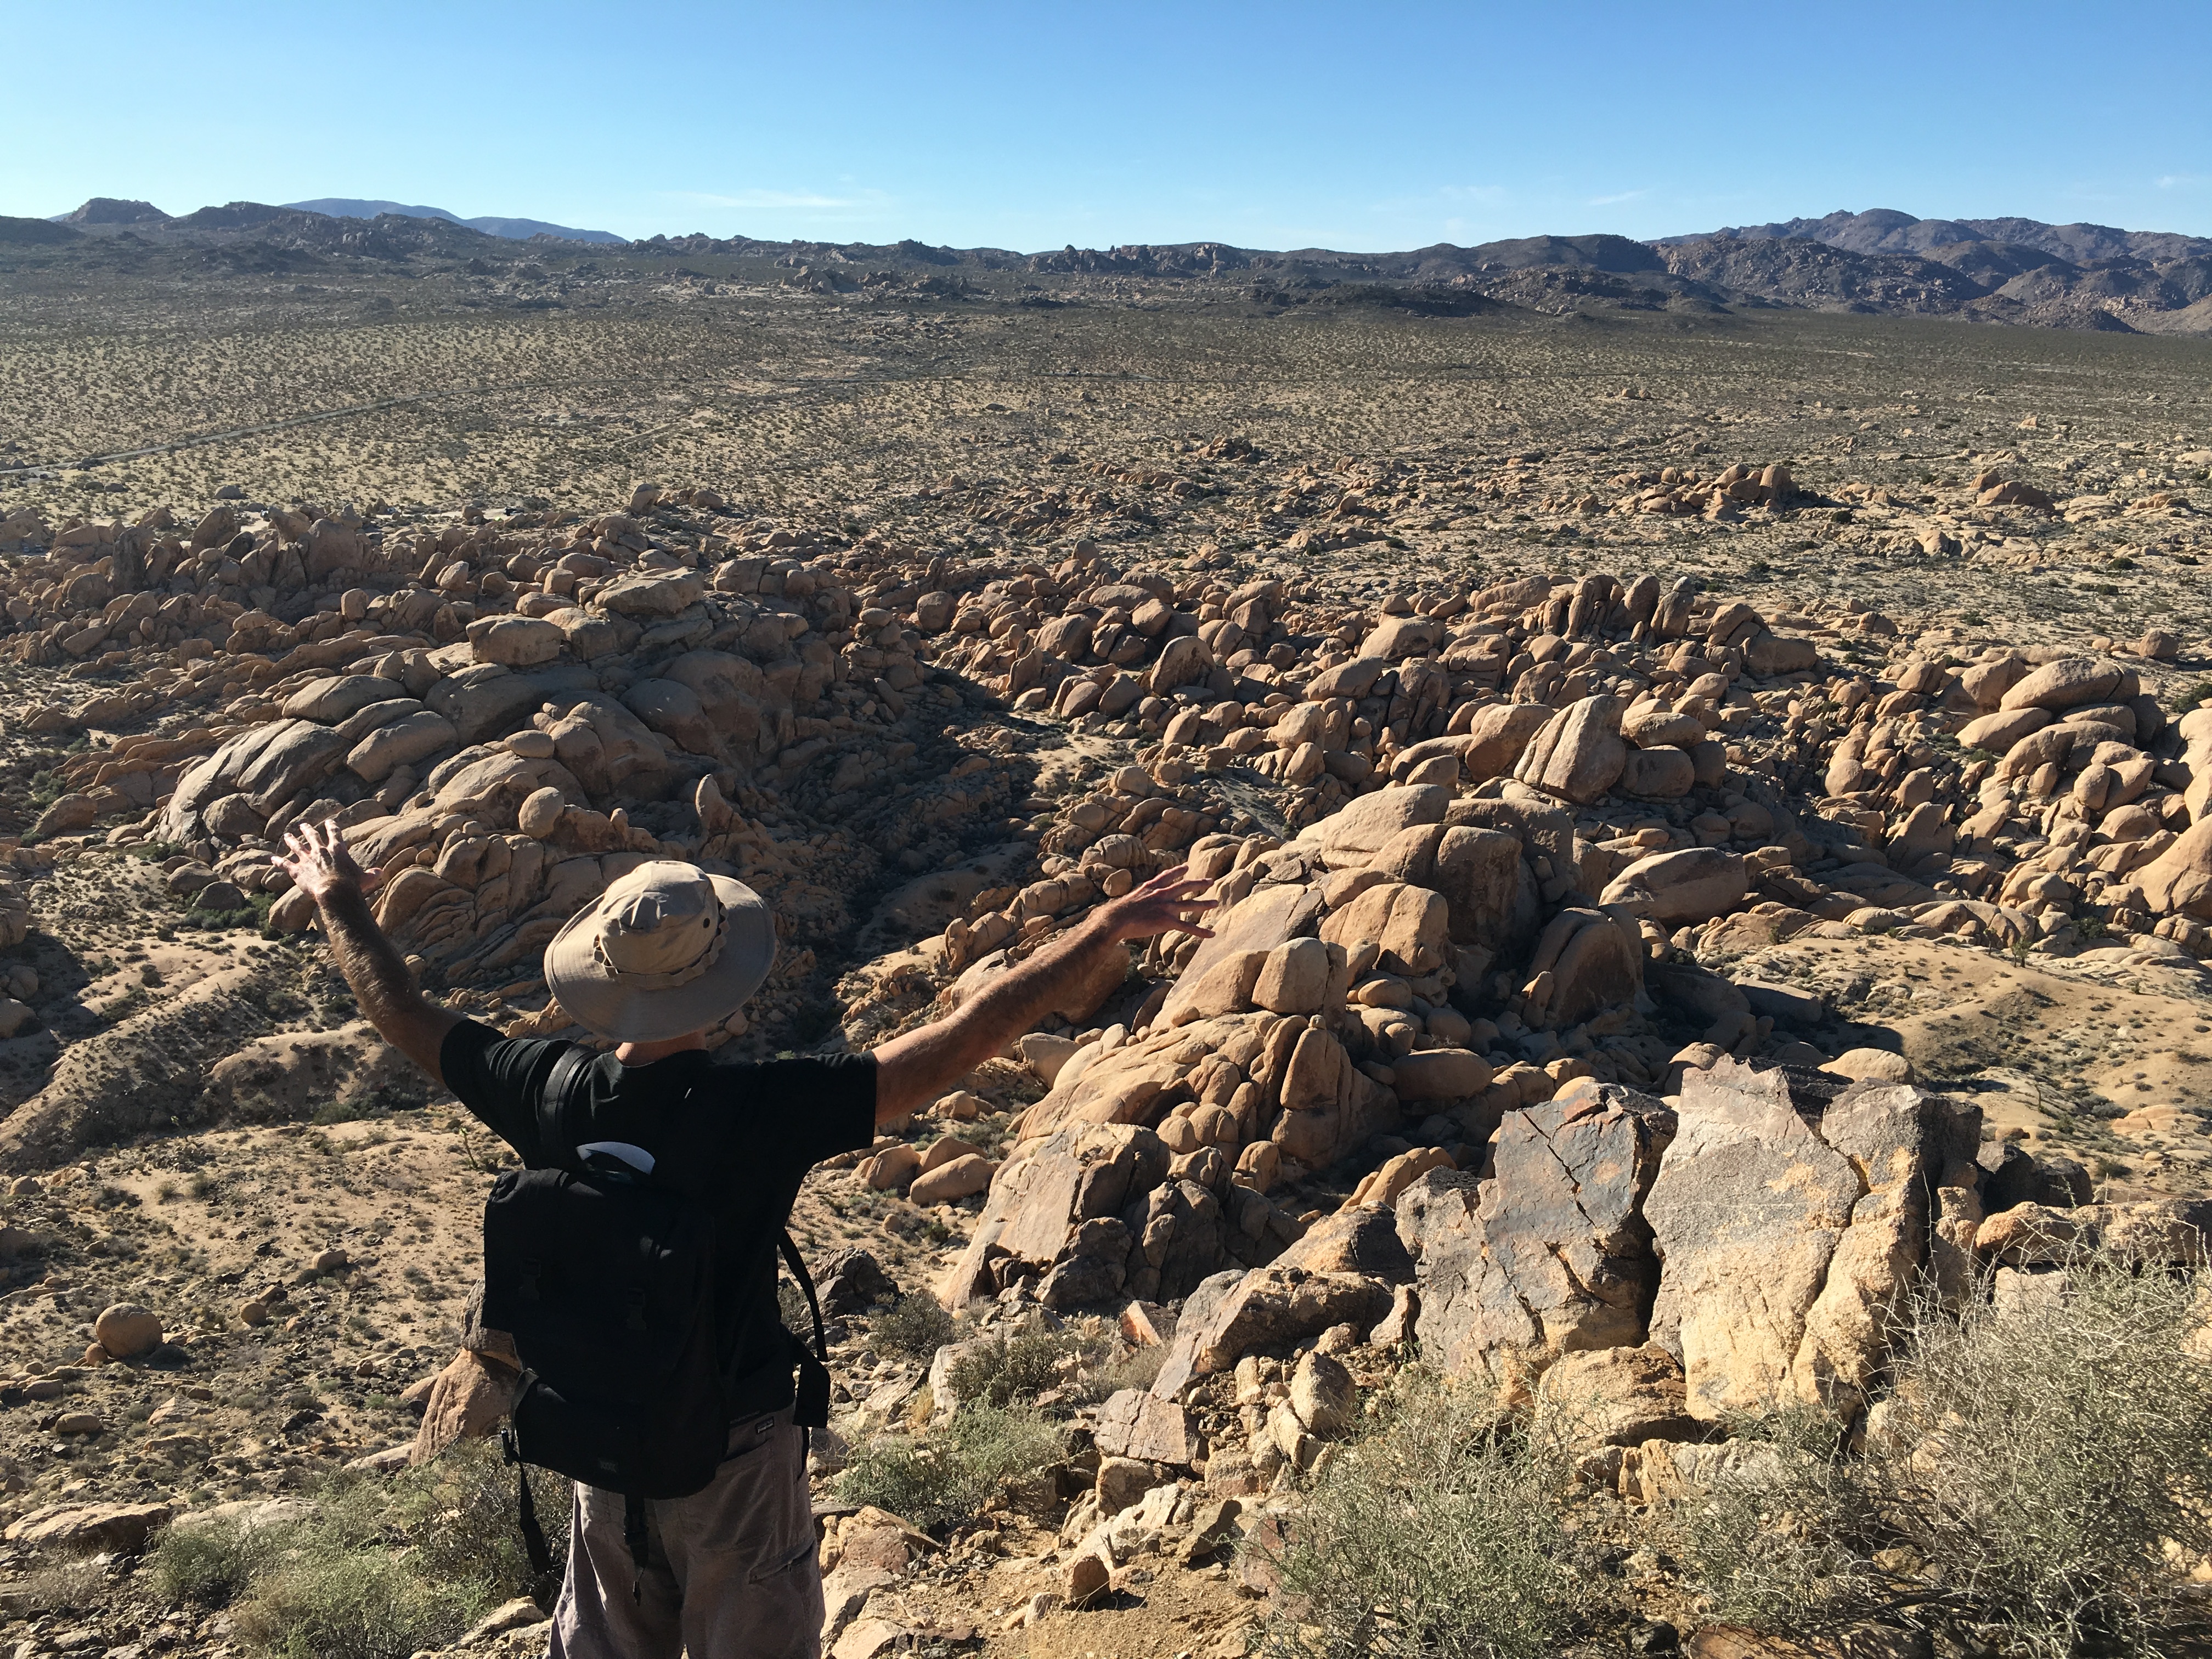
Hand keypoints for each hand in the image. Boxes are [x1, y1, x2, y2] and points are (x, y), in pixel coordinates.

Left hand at [273, 818, 382, 904]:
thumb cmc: (351, 885)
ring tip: (287, 835)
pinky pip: (285, 864)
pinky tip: (272, 859)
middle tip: (303, 825)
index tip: (329, 822)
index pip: (335, 834)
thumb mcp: (366, 878)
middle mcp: (321, 851)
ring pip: (296, 847)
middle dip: (307, 830)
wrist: (335, 892)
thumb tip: (381, 872)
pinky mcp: (297, 871)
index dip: (332, 827)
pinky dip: (278, 862)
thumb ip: (372, 874)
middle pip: (312, 837)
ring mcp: (307, 860)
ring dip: (291, 841)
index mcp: (337, 850)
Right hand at [1095, 864, 1215, 944]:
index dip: (1177, 871)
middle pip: (1184, 886)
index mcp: (1152, 887)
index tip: (1186, 867)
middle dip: (1199, 883)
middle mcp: (1162, 894)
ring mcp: (1166, 907)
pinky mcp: (1167, 921)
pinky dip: (1201, 931)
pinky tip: (1211, 934)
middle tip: (1210, 881)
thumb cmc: (1120, 912)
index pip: (1167, 876)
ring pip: (1190, 905)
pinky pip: (1188, 927)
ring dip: (1204, 904)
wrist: (1118, 919)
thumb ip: (1140, 899)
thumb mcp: (1131, 899)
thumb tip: (1139, 903)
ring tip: (1215, 903)